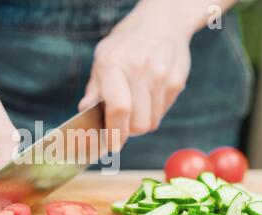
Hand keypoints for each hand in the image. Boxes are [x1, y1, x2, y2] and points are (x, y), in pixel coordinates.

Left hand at [79, 0, 193, 150]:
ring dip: (140, 123)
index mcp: (114, 64)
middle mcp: (140, 70)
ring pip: (151, 122)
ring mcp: (161, 76)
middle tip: (120, 126)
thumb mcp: (102, 58)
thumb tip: (85, 112)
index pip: (118, 109)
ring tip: (133, 108)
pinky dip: (152, 113)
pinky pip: (162, 112)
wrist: (162, 21)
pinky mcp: (176, 82)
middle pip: (138, 123)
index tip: (111, 145)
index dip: (114, 134)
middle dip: (127, 132)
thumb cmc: (126, 43)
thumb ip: (94, 88)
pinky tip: (146, 97)